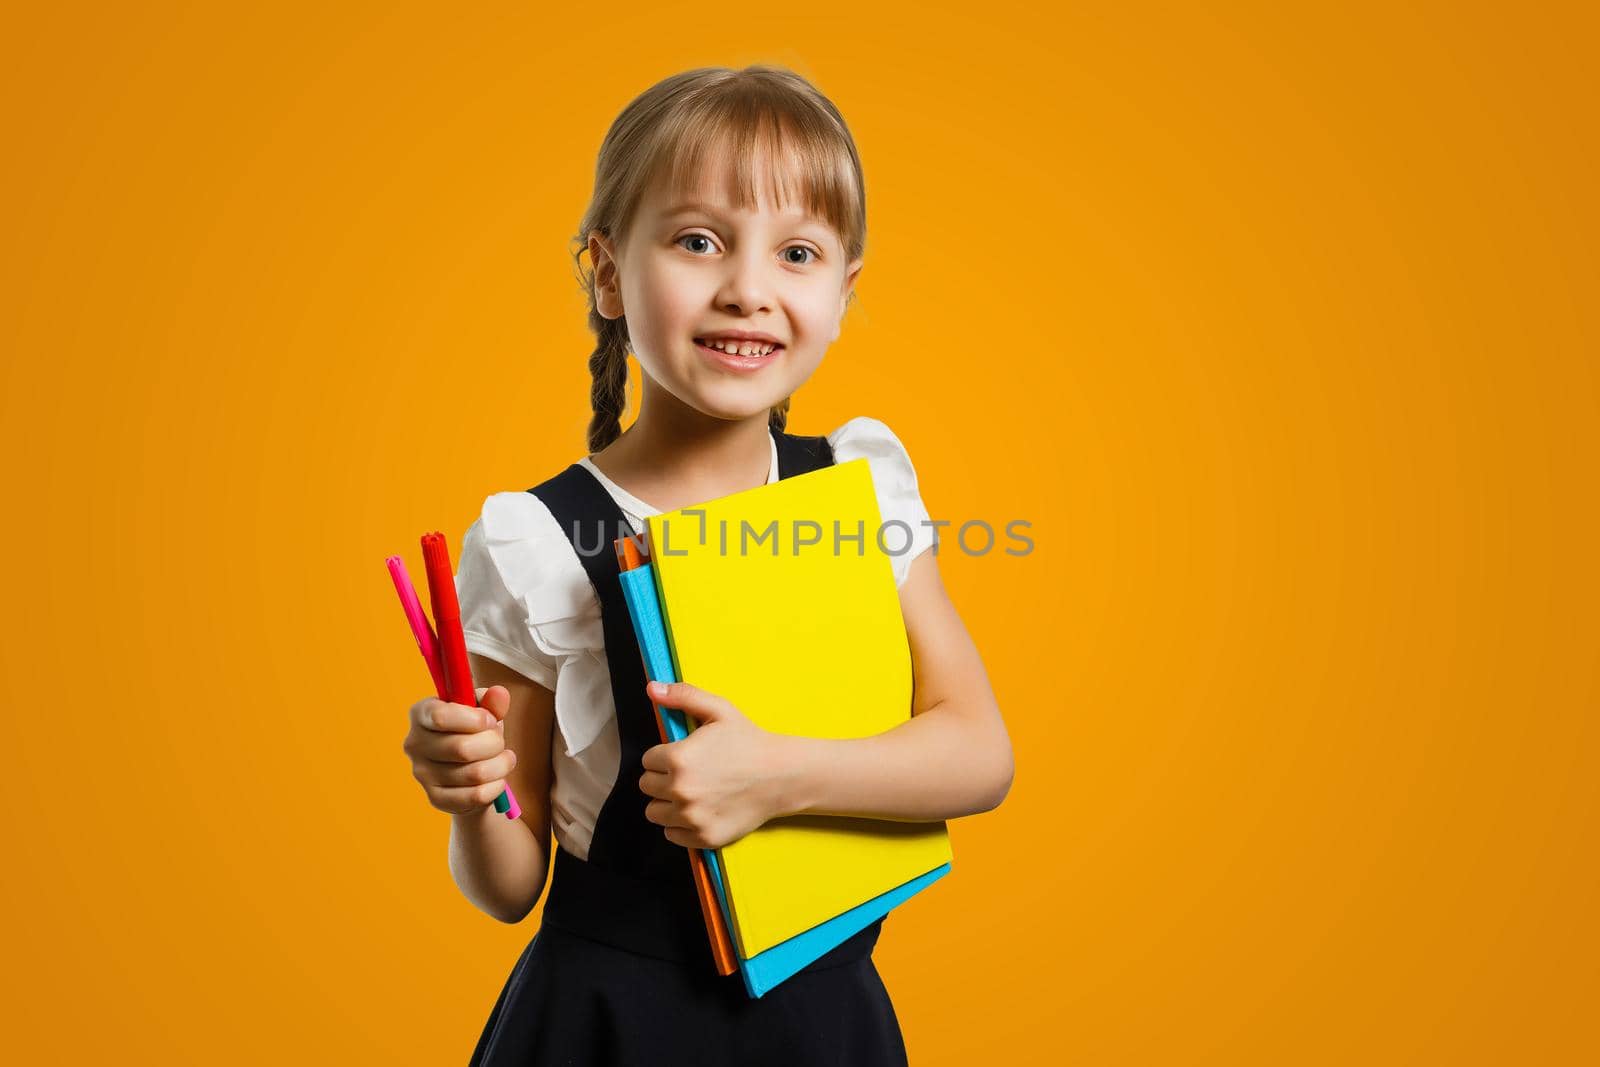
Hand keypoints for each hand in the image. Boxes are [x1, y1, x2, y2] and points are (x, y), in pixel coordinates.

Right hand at [403, 686, 517, 814]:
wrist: (471, 769)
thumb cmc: (475, 732)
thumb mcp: (484, 712)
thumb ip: (492, 702)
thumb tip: (499, 694)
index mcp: (421, 713)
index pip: (440, 717)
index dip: (475, 719)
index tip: (490, 720)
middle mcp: (415, 744)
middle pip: (462, 748)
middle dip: (493, 744)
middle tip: (499, 742)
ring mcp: (422, 774)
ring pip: (474, 774)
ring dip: (500, 766)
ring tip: (503, 759)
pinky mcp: (435, 798)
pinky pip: (476, 796)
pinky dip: (496, 787)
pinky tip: (497, 779)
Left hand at [640, 680, 788, 849]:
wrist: (781, 776)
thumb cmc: (749, 741)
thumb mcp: (719, 710)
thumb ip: (683, 696)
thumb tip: (652, 688)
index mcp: (679, 759)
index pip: (647, 761)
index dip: (664, 756)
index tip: (682, 755)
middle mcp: (681, 791)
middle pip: (647, 786)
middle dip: (663, 778)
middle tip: (688, 773)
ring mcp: (691, 818)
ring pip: (654, 812)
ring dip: (667, 803)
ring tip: (692, 792)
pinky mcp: (703, 837)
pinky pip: (671, 834)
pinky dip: (680, 825)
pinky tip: (699, 809)